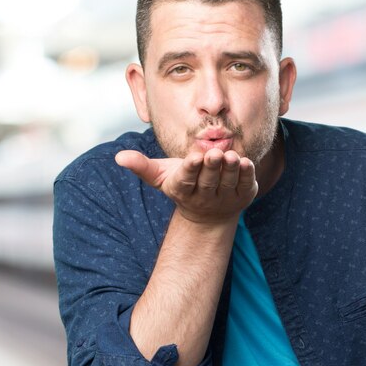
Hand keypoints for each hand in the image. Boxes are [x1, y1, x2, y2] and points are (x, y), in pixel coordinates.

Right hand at [115, 148, 257, 223]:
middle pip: (209, 181)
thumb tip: (119, 157)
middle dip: (212, 167)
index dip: (191, 169)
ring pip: (228, 183)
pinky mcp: (243, 195)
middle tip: (215, 153)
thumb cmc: (183, 183)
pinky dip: (247, 174)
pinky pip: (246, 184)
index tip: (194, 158)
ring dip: (231, 170)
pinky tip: (247, 163)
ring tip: (232, 156)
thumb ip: (142, 166)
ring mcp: (225, 198)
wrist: (209, 212)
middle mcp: (205, 196)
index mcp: (183, 189)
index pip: (186, 179)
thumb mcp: (161, 175)